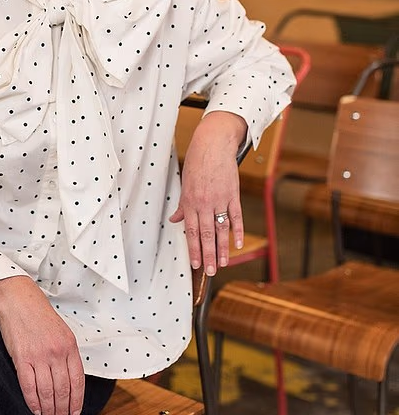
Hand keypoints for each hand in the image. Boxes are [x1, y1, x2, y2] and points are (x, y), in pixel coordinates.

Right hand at [0, 275, 83, 414]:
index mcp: (70, 345)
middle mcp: (56, 352)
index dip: (77, 400)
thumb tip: (69, 378)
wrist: (18, 299)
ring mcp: (39, 356)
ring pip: (47, 391)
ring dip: (49, 409)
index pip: (77, 380)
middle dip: (63, 409)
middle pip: (63, 389)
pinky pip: (29, 386)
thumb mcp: (61, 331)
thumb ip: (66, 353)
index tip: (75, 412)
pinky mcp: (22, 358)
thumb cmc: (39, 314)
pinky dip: (33, 401)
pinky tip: (35, 409)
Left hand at [169, 111, 245, 275]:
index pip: (191, 231)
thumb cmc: (197, 161)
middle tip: (210, 271)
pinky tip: (238, 244)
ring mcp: (219, 199)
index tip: (196, 264)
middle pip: (206, 234)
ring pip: (221, 229)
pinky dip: (237, 231)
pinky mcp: (232, 193)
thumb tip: (175, 219)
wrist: (212, 143)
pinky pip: (236, 216)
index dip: (193, 249)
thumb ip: (182, 204)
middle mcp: (203, 202)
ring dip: (222, 248)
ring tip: (223, 263)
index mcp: (190, 201)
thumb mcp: (185, 183)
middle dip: (208, 255)